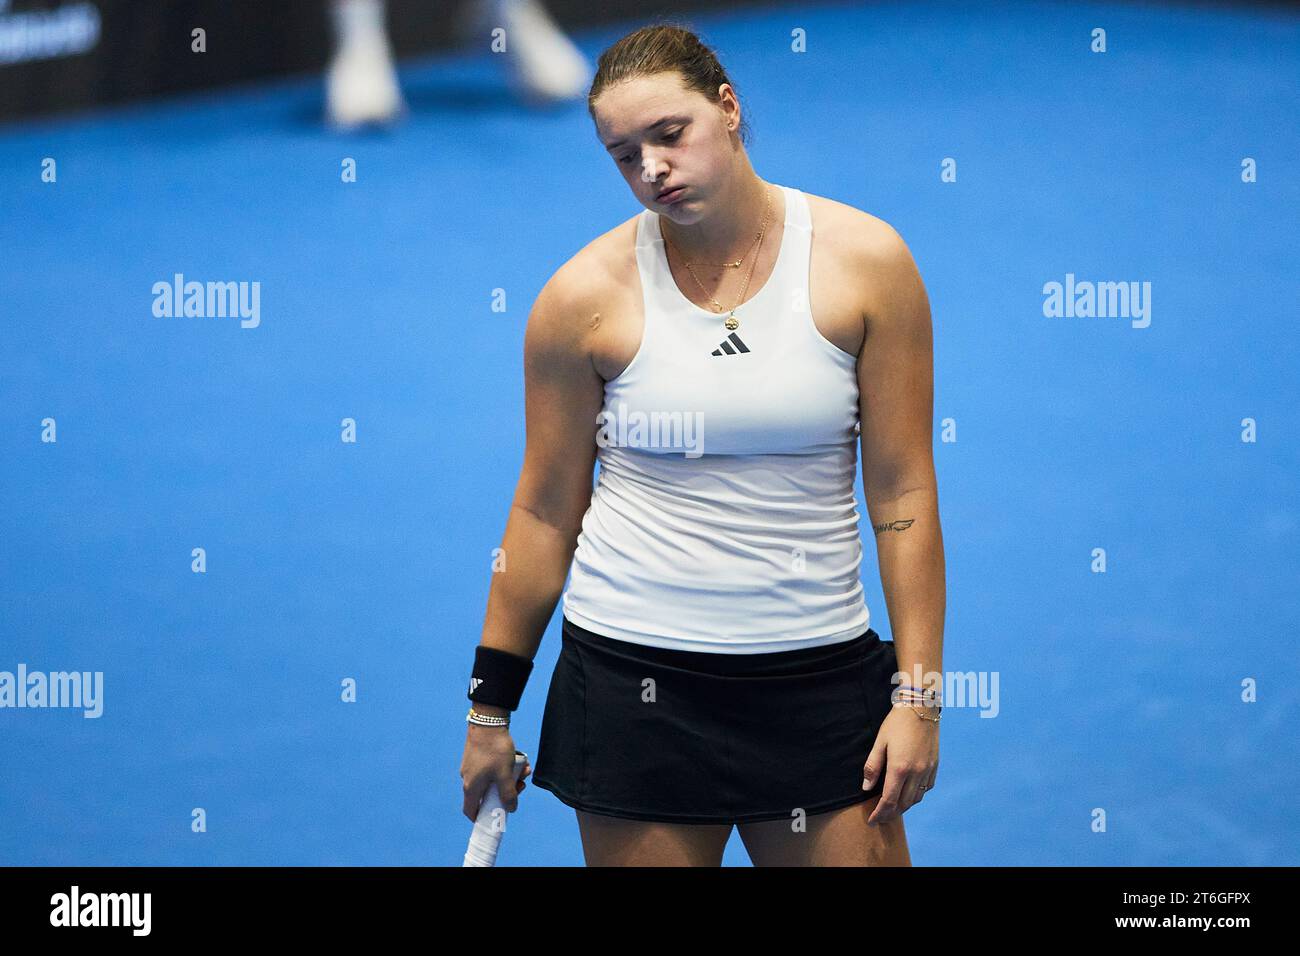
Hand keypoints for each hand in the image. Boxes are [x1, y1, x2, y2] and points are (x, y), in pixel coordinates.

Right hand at [460, 724, 532, 821]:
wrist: (488, 722)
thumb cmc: (494, 750)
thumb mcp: (505, 775)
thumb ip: (508, 794)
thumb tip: (511, 809)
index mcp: (471, 787)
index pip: (471, 810)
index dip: (481, 817)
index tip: (495, 818)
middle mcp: (469, 779)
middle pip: (487, 795)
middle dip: (506, 793)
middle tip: (520, 786)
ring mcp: (473, 767)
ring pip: (493, 780)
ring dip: (509, 778)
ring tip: (524, 770)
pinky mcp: (478, 756)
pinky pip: (492, 768)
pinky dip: (505, 767)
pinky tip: (520, 760)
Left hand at [862, 703, 938, 826]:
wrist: (921, 708)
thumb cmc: (896, 723)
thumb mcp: (880, 742)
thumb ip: (873, 766)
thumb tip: (866, 787)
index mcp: (900, 768)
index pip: (889, 800)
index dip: (879, 813)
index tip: (871, 820)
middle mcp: (916, 773)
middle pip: (903, 804)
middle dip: (890, 814)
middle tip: (880, 818)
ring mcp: (927, 770)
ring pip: (916, 798)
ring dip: (904, 807)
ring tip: (892, 809)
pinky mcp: (935, 766)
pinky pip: (926, 788)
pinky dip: (916, 796)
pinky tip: (908, 794)